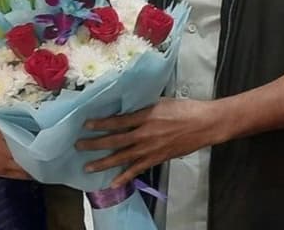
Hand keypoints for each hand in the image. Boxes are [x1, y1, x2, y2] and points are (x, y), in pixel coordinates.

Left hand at [77, 98, 230, 186]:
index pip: (118, 121)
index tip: (86, 125)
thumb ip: (145, 106)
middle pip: (115, 140)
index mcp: (146, 116)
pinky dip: (125, 177)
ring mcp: (150, 148)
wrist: (205, 124)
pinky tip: (113, 182)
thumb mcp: (163, 101)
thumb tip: (129, 106)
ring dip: (103, 162)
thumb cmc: (186, 109)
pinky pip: (137, 169)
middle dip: (94, 144)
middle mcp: (145, 133)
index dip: (100, 123)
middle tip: (78, 146)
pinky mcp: (157, 158)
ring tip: (88, 167)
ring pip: (122, 157)